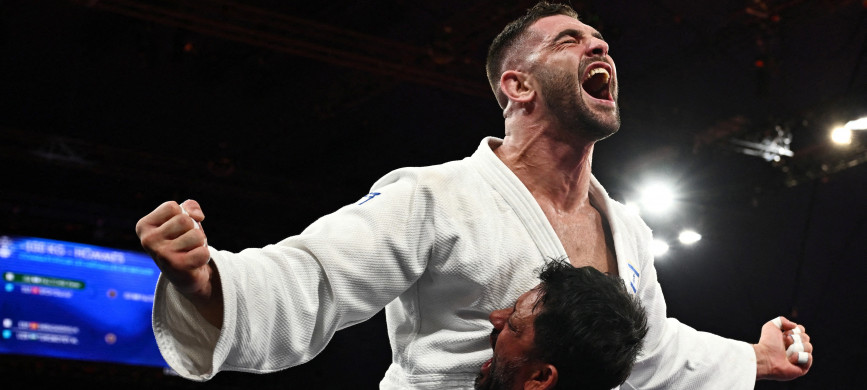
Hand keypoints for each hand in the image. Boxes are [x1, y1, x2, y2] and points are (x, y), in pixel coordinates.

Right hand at [136, 200, 220, 319]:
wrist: (184, 275)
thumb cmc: (182, 241)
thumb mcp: (183, 219)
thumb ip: (189, 207)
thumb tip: (197, 215)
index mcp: (144, 226)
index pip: (171, 207)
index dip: (183, 215)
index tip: (178, 229)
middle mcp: (148, 240)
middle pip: (185, 220)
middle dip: (192, 229)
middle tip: (186, 242)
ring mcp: (161, 254)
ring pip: (197, 235)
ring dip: (200, 243)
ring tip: (190, 251)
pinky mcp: (176, 267)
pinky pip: (203, 252)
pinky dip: (204, 255)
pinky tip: (193, 262)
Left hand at [753, 316, 812, 380]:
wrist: (765, 357)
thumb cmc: (767, 343)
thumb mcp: (772, 326)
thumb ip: (782, 320)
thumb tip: (795, 326)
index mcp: (790, 338)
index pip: (801, 330)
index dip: (795, 330)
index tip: (785, 333)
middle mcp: (796, 348)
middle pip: (806, 337)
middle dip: (795, 338)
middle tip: (784, 343)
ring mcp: (800, 358)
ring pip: (809, 347)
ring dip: (796, 347)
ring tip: (786, 353)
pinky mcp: (803, 368)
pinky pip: (809, 358)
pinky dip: (799, 357)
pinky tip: (790, 360)